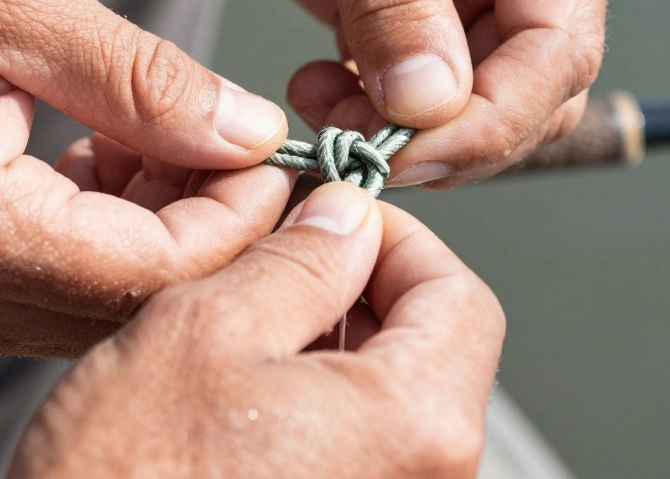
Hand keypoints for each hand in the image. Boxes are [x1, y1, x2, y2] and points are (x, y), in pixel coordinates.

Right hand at [0, 0, 293, 355]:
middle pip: (119, 306)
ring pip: (72, 305)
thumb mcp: (9, 0)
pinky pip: (18, 292)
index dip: (235, 220)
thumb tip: (244, 131)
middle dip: (195, 230)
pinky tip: (83, 162)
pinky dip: (75, 239)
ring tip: (147, 138)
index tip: (268, 157)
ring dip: (137, 234)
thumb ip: (142, 80)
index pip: (152, 274)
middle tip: (219, 144)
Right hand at [9, 181, 505, 477]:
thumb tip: (345, 219)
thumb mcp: (208, 329)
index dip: (397, 240)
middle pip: (433, 350)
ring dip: (330, 345)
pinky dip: (315, 405)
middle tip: (277, 263)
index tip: (337, 220)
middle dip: (358, 289)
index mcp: (416, 425)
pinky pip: (358, 450)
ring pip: (390, 400)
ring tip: (243, 330)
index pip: (461, 297)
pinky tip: (241, 396)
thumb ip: (300, 260)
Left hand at [145, 0, 614, 186]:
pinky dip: (379, 115)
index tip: (407, 153)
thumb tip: (431, 105)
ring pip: (479, 104)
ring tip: (326, 110)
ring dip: (406, 133)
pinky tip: (324, 94)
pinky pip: (426, 93)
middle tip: (359, 144)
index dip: (491, 120)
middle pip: (530, 89)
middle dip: (447, 135)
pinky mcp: (424, 9)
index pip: (558, 44)